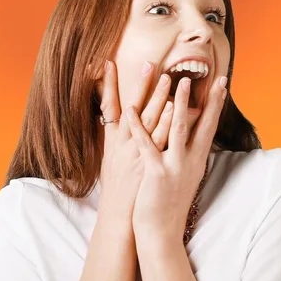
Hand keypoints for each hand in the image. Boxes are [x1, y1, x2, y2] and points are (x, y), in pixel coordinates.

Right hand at [96, 60, 174, 222]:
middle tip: (150, 62)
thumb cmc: (119, 191)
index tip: (107, 62)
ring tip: (168, 78)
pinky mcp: (148, 163)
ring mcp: (136, 153)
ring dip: (158, 98)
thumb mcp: (114, 161)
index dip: (107, 85)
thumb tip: (122, 123)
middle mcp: (123, 143)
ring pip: (148, 120)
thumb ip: (119, 140)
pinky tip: (174, 109)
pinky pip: (158, 140)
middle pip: (132, 108)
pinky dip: (165, 124)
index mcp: (114, 141)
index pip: (109, 106)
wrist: (120, 219)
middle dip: (141, 84)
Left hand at [127, 74, 227, 242]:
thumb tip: (193, 137)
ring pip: (178, 128)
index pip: (210, 126)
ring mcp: (175, 166)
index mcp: (197, 160)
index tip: (223, 84)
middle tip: (214, 76)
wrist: (161, 231)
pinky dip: (138, 126)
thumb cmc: (170, 203)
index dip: (216, 104)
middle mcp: (191, 161)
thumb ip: (190, 155)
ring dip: (178, 103)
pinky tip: (131, 109)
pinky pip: (147, 145)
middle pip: (202, 124)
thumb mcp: (186, 177)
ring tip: (177, 80)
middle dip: (207, 98)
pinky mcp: (156, 173)